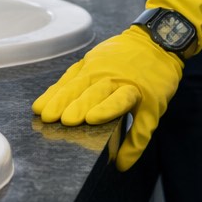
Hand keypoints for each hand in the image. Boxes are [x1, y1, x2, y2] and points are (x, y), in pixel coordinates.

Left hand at [32, 0, 201, 170]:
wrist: (159, 42)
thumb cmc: (121, 57)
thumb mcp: (94, 61)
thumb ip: (72, 81)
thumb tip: (42, 106)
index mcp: (96, 69)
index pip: (74, 84)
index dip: (58, 98)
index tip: (42, 112)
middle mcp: (113, 77)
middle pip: (94, 90)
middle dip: (78, 104)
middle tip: (63, 119)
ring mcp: (135, 89)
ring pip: (119, 99)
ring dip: (105, 110)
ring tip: (90, 121)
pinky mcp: (153, 103)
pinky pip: (144, 125)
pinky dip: (135, 145)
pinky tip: (123, 160)